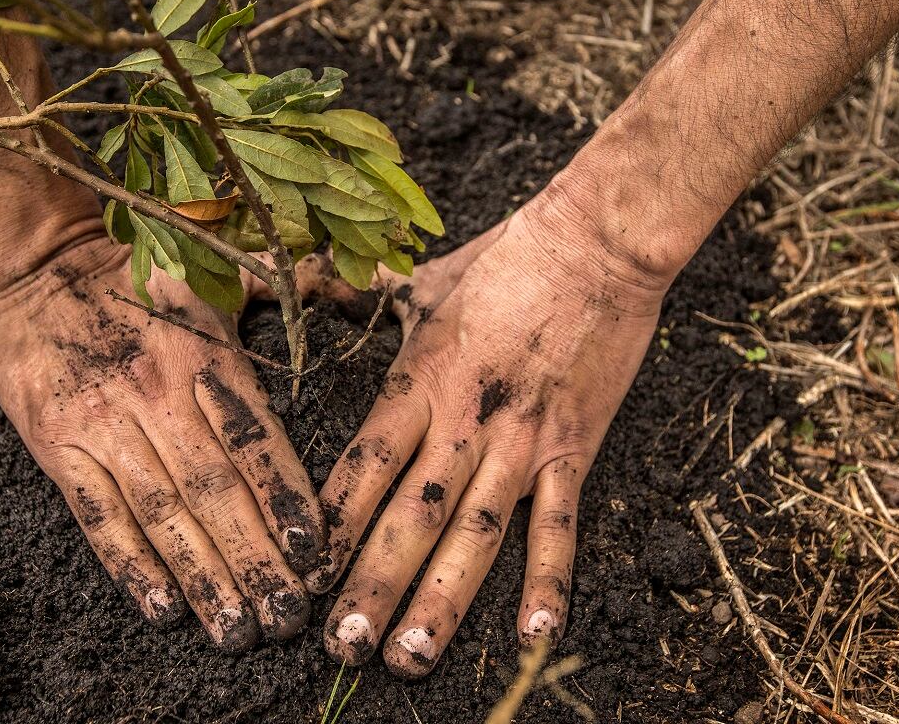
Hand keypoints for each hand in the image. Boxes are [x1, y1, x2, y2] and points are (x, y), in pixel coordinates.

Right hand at [0, 235, 324, 649]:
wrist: (43, 260)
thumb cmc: (145, 276)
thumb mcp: (224, 277)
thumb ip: (295, 290)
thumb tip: (368, 291)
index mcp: (208, 358)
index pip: (257, 442)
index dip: (287, 502)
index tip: (316, 556)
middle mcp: (160, 395)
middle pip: (216, 492)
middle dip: (255, 560)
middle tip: (285, 618)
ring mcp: (106, 422)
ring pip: (163, 513)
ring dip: (203, 576)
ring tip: (235, 630)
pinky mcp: (57, 444)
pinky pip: (98, 514)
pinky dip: (130, 564)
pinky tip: (163, 605)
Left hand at [302, 175, 671, 675]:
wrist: (597, 242)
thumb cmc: (506, 256)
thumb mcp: (425, 281)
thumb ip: (369, 301)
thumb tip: (318, 286)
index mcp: (420, 379)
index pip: (363, 465)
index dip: (330, 525)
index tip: (301, 576)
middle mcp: (463, 420)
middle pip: (409, 515)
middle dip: (372, 584)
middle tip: (341, 647)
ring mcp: (520, 440)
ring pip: (474, 534)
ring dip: (441, 601)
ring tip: (409, 657)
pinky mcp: (572, 449)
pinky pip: (560, 524)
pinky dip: (548, 580)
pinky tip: (533, 635)